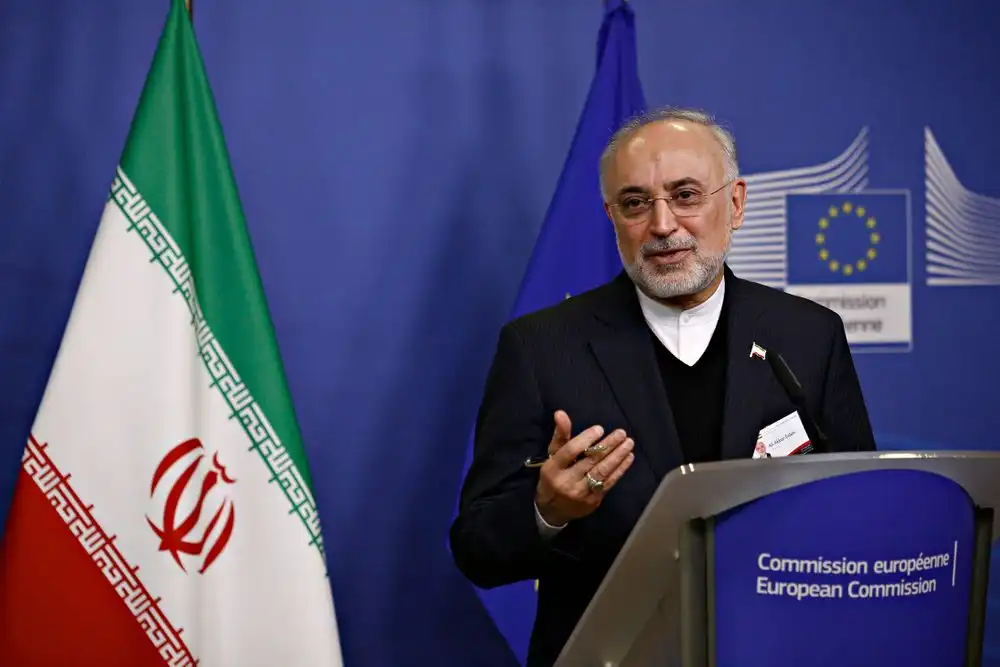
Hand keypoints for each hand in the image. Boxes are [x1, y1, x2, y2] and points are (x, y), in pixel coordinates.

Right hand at [535, 410, 634, 526]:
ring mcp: (581, 493)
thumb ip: (560, 435)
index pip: (570, 451)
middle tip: (621, 433)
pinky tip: (628, 458)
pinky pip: (609, 483)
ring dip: (617, 457)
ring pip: (602, 472)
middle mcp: (566, 481)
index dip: (585, 439)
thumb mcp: (552, 455)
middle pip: (590, 461)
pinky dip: (620, 470)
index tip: (599, 429)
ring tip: (628, 443)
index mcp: (553, 468)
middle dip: (608, 446)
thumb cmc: (553, 476)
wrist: (552, 510)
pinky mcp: (593, 501)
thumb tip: (560, 413)